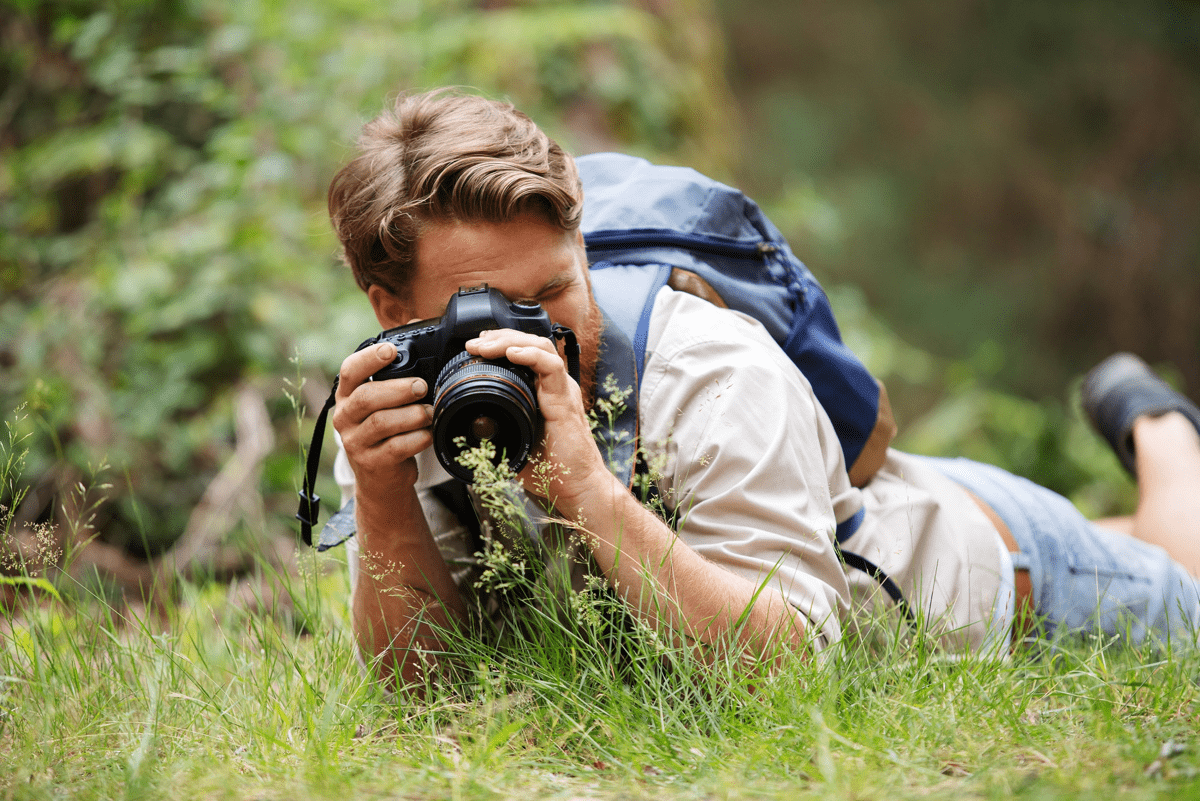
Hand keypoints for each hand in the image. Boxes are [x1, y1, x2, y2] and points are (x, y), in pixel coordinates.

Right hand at [331, 341, 433, 499]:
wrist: (381, 479)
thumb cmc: (386, 433)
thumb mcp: (382, 406)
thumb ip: (394, 382)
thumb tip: (423, 349)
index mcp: (347, 397)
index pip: (350, 371)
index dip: (369, 358)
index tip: (391, 351)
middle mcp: (345, 418)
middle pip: (366, 397)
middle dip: (398, 389)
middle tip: (422, 387)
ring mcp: (355, 442)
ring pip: (381, 422)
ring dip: (412, 414)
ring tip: (430, 412)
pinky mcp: (372, 463)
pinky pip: (397, 447)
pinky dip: (418, 438)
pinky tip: (429, 433)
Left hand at [466, 329, 608, 506]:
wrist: (577, 486)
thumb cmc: (551, 469)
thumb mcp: (513, 445)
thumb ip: (495, 434)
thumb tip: (466, 436)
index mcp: (544, 392)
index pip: (525, 353)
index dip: (501, 345)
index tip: (476, 347)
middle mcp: (555, 386)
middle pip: (531, 343)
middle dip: (500, 338)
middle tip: (475, 343)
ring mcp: (563, 390)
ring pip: (541, 347)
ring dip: (511, 342)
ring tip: (486, 346)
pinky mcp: (566, 401)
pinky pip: (551, 367)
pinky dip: (531, 356)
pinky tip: (513, 353)